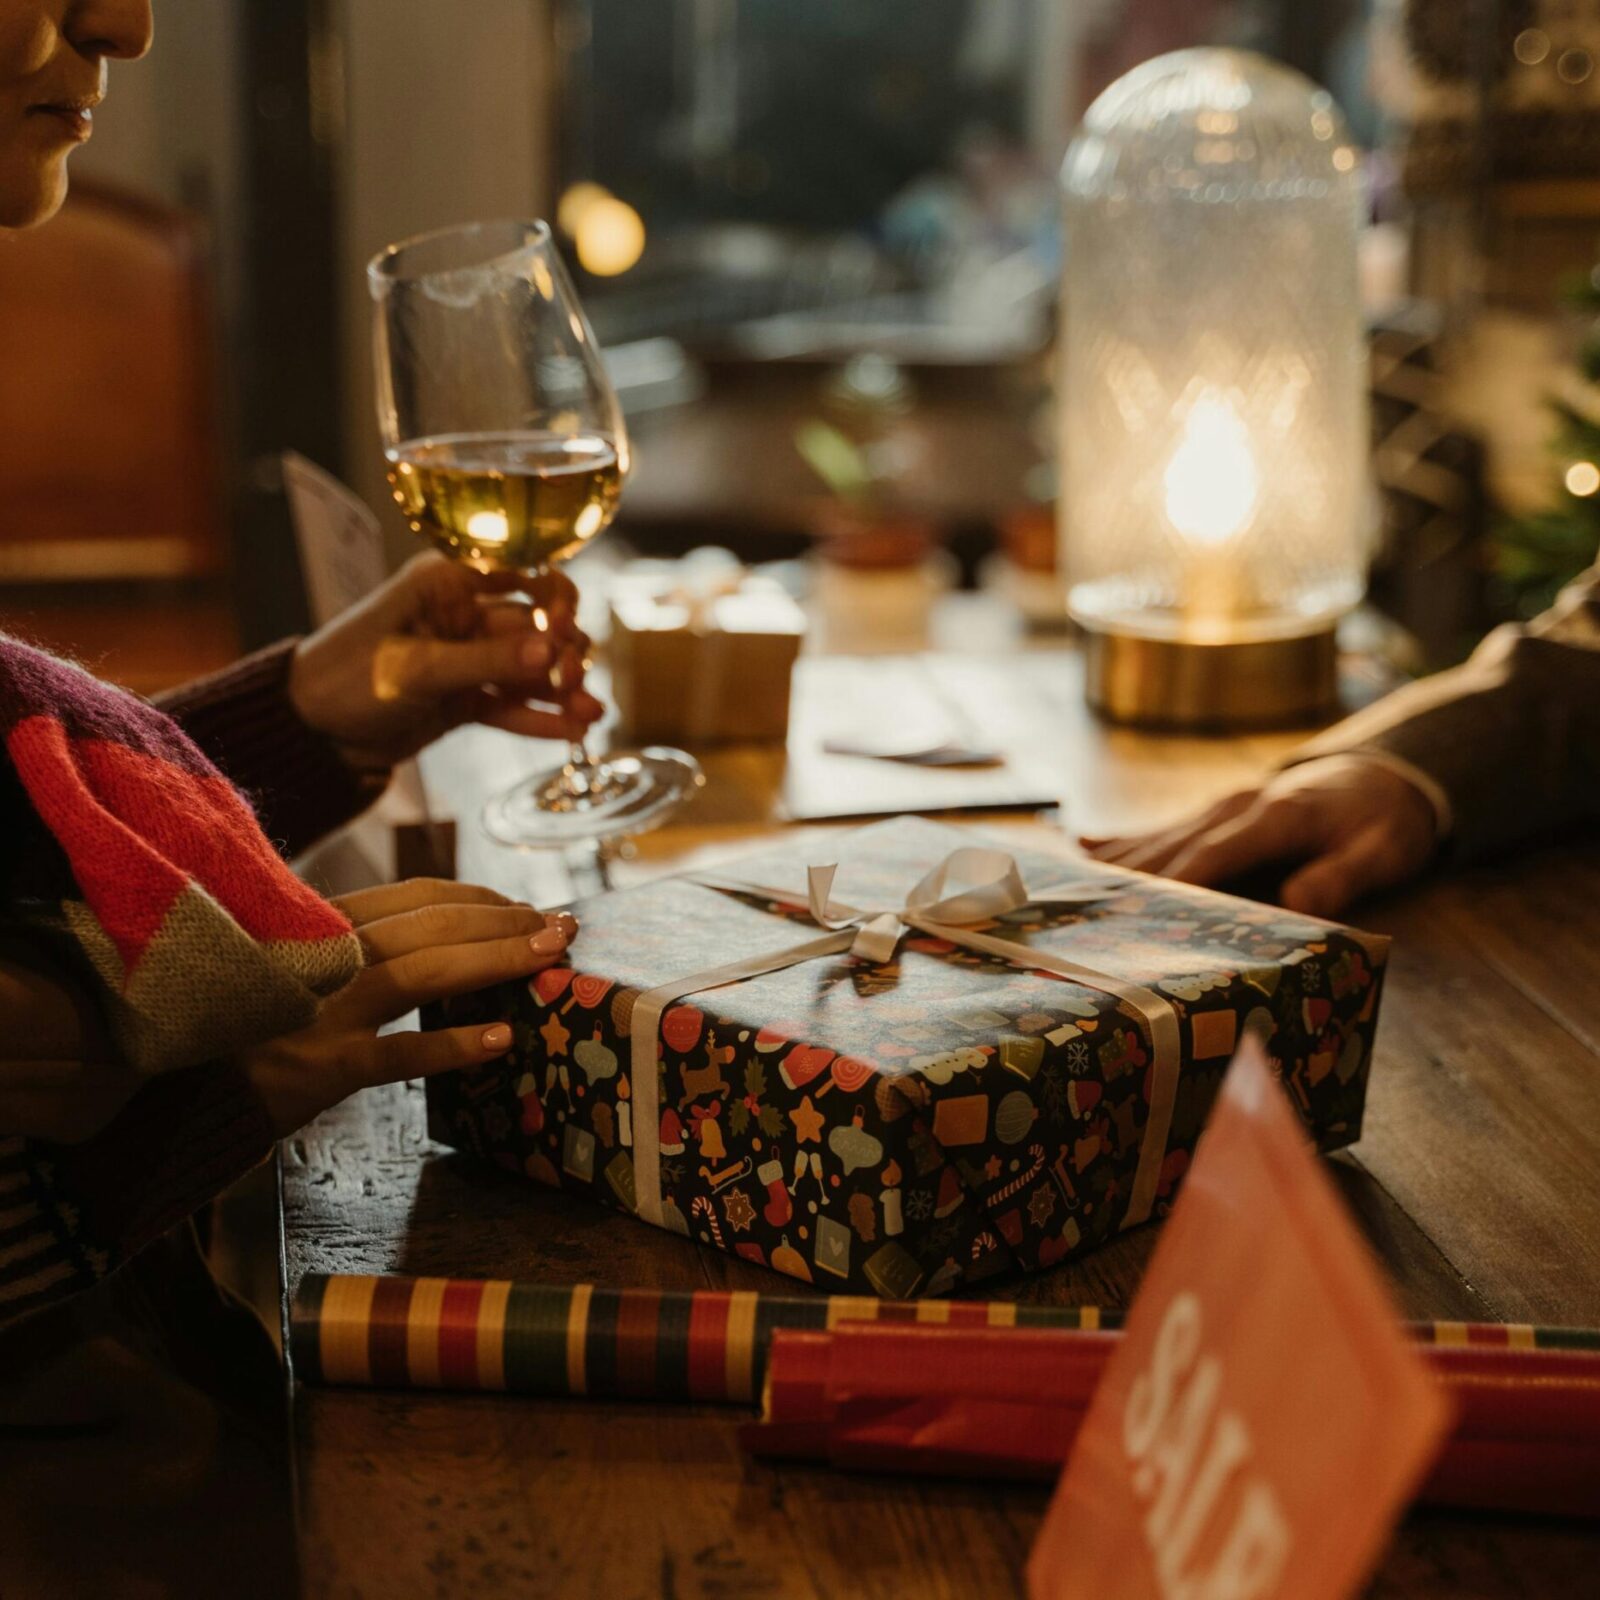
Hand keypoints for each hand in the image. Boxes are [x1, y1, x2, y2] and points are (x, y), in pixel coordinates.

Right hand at [239, 878, 576, 1136]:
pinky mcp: (320, 1068)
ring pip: (421, 974)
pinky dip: (453, 1045)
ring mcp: (322, 1011)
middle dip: (505, 922)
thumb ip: (358, 943)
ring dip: (494, 960)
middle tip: (562, 927)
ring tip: (548, 960)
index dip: (482, 898)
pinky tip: (502, 1039)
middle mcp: (324, 957)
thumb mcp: (299, 963)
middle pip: (430, 926)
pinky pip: (397, 1054)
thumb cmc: (253, 1025)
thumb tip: (453, 933)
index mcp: (323, 924)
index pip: (418, 897)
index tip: (529, 907)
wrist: (183, 1090)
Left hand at [289, 553, 605, 769]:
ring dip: (560, 691)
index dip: (554, 595)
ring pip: (529, 670)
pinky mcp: (465, 699)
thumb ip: (486, 662)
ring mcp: (466, 659)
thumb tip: (554, 651)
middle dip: (562, 654)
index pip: (520, 571)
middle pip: (534, 627)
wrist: (309, 735)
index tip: (569, 625)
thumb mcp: (415, 669)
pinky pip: (512, 705)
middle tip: (575, 683)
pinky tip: (572, 733)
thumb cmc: (345, 680)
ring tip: (591, 716)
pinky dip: (539, 718)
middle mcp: (463, 615)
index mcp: (446, 583)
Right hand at [1082, 755, 1439, 918]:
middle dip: (1133, 878)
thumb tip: (1295, 899)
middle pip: (1176, 844)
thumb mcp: (1384, 851)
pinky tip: (1086, 847)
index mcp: (1276, 816)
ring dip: (1120, 862)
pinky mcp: (1218, 811)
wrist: (1387, 774)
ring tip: (1076, 887)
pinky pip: (1165, 827)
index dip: (1180, 879)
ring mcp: (1223, 804)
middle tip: (1091, 910)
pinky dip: (1125, 839)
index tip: (1145, 907)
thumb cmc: (1387, 820)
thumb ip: (1342, 875)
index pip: (1217, 851)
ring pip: (1162, 836)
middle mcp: (1238, 804)